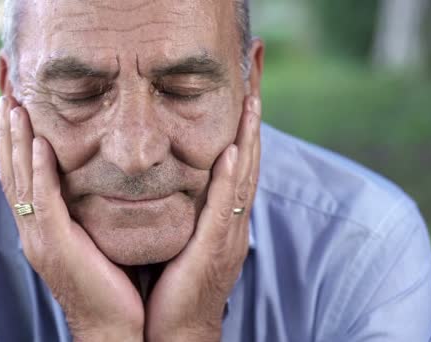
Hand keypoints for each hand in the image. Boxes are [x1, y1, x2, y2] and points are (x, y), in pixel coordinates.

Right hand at [0, 96, 143, 341]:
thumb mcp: (91, 236)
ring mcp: (39, 238)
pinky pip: (42, 203)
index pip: (20, 176)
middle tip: (6, 96)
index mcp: (40, 227)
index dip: (14, 142)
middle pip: (11, 172)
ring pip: (20, 182)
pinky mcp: (56, 246)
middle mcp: (32, 230)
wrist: (114, 325)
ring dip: (17, 143)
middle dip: (8, 133)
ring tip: (15, 108)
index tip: (16, 108)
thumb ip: (82, 209)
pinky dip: (38, 173)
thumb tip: (90, 178)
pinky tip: (40, 146)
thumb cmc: (109, 281)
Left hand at [145, 96, 261, 340]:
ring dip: (248, 137)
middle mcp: (232, 220)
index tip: (245, 89)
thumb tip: (173, 178)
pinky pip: (225, 206)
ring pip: (242, 176)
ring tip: (253, 99)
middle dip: (252, 118)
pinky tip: (230, 150)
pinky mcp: (214, 248)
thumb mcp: (181, 236)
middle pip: (247, 159)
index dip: (242, 125)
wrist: (175, 330)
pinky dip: (230, 177)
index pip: (236, 161)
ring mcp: (228, 234)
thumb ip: (185, 208)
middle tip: (257, 77)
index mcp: (223, 217)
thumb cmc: (174, 285)